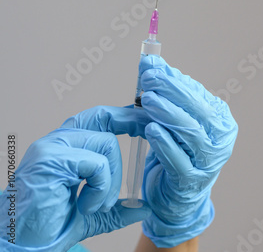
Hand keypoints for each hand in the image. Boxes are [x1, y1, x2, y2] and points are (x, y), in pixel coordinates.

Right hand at [0, 125, 151, 251]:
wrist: (20, 246)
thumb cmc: (49, 228)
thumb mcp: (93, 215)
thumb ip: (117, 208)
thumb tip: (145, 208)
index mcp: (66, 147)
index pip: (99, 118)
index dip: (125, 117)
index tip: (147, 123)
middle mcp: (57, 141)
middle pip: (102, 115)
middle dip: (131, 121)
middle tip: (150, 132)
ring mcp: (52, 147)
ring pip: (107, 143)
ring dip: (113, 178)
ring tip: (100, 205)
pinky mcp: (51, 160)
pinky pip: (97, 164)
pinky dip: (101, 188)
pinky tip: (86, 206)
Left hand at [139, 55, 237, 247]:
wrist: (176, 195)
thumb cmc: (177, 151)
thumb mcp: (174, 120)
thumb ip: (167, 92)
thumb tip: (151, 62)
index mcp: (220, 120)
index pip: (199, 94)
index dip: (175, 79)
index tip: (152, 66)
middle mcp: (221, 139)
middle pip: (198, 111)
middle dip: (172, 91)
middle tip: (148, 79)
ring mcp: (209, 162)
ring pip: (190, 133)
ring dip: (168, 114)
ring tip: (147, 100)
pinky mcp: (192, 180)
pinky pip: (178, 159)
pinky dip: (164, 143)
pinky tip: (150, 130)